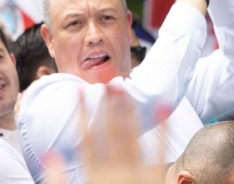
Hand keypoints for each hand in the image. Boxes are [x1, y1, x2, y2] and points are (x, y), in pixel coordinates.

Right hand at [44, 86, 166, 183]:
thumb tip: (51, 153)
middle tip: (109, 81)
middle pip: (112, 131)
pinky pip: (160, 151)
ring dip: (129, 110)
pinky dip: (162, 129)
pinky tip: (161, 107)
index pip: (87, 138)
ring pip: (133, 135)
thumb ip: (56, 180)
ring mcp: (136, 173)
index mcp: (95, 175)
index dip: (84, 114)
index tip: (81, 93)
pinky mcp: (154, 178)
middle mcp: (116, 171)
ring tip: (127, 87)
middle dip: (110, 104)